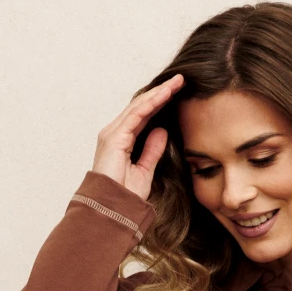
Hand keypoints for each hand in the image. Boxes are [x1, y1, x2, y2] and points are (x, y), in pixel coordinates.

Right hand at [92, 73, 183, 201]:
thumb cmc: (124, 196)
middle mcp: (115, 133)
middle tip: (180, 80)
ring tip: (176, 82)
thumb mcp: (144, 171)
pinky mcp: (114, 137)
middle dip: (161, 92)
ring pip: (139, 106)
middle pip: (141, 106)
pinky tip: (165, 94)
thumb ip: (152, 150)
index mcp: (121, 140)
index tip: (178, 93)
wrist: (111, 210)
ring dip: (159, 93)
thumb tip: (162, 131)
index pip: (143, 115)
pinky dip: (152, 103)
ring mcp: (113, 134)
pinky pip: (136, 115)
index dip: (160, 103)